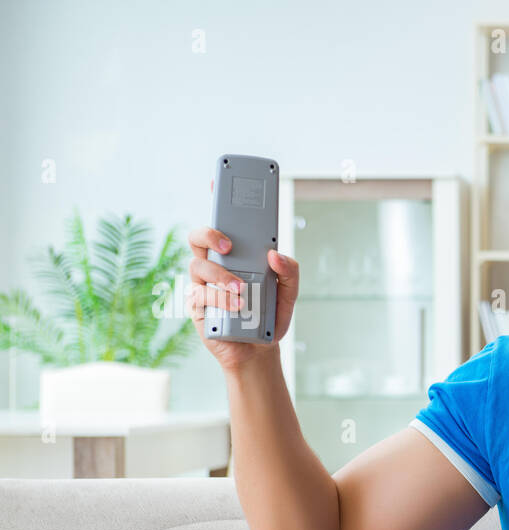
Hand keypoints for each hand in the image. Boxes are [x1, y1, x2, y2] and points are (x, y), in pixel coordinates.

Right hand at [186, 179, 299, 372]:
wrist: (258, 349)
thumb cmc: (270, 315)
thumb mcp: (289, 294)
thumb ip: (290, 272)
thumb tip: (275, 253)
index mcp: (237, 255)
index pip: (224, 223)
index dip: (218, 199)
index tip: (217, 180)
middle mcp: (216, 264)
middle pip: (199, 237)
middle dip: (210, 234)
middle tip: (229, 245)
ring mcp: (203, 284)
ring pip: (198, 266)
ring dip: (221, 277)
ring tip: (242, 292)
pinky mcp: (197, 306)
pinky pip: (199, 294)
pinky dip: (219, 300)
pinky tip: (236, 307)